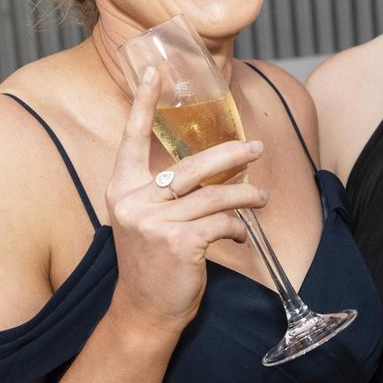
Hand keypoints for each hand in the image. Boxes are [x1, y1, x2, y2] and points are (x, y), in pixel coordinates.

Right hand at [104, 68, 268, 334]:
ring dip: (246, 196)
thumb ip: (164, 191)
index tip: (153, 72)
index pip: (131, 138)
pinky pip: (222, 222)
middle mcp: (134, 200)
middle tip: (257, 148)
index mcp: (121, 188)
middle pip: (192, 165)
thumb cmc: (152, 261)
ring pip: (215, 195)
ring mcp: (156, 221)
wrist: (144, 310)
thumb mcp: (147, 219)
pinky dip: (237, 229)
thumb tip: (213, 166)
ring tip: (261, 199)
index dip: (142, 104)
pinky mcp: (180, 241)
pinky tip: (239, 236)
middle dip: (231, 154)